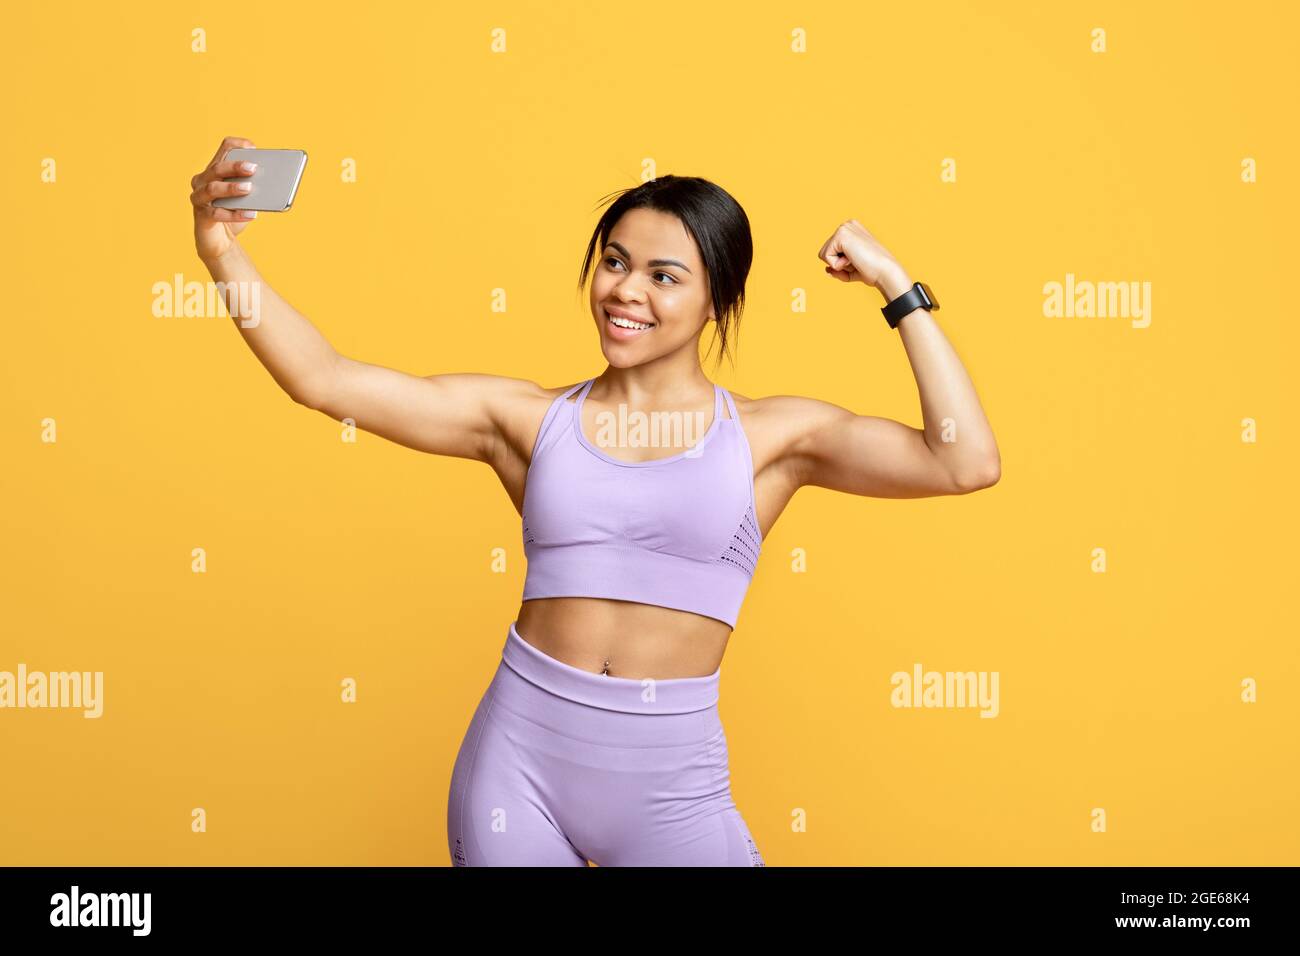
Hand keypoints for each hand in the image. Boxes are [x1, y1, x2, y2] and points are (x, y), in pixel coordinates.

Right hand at [190, 136, 259, 262]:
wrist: (220, 242)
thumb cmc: (234, 214)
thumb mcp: (246, 198)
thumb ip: (254, 187)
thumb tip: (273, 182)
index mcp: (215, 170)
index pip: (224, 148)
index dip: (237, 145)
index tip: (254, 148)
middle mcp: (202, 180)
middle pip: (217, 168)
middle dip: (235, 166)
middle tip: (253, 168)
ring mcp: (199, 198)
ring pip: (212, 188)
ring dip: (231, 187)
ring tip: (249, 189)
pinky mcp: (201, 216)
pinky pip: (216, 213)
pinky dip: (234, 214)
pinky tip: (251, 214)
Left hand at [817, 219, 910, 297]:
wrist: (885, 272)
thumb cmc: (872, 271)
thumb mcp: (851, 270)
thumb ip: (837, 269)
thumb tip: (826, 269)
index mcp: (851, 230)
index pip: (831, 251)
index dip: (840, 263)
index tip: (858, 262)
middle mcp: (847, 225)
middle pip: (824, 252)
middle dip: (837, 264)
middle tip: (857, 262)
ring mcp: (844, 228)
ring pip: (823, 254)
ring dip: (837, 264)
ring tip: (856, 260)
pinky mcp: (841, 235)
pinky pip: (826, 256)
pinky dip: (837, 264)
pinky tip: (853, 260)